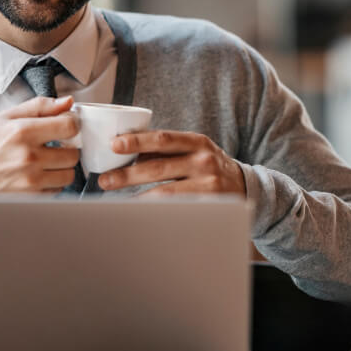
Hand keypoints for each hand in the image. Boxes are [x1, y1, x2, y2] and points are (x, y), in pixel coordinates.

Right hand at [0, 96, 80, 194]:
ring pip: (69, 174)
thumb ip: (40, 106)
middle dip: (68, 147)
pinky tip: (40, 173)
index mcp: (23, 132)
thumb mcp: (8, 117)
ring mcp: (31, 179)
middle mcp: (29, 157)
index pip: (69, 126)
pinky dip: (53, 181)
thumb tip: (68, 102)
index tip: (65, 125)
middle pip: (73, 153)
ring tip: (48, 160)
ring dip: (62, 167)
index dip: (71, 123)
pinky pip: (58, 189)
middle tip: (55, 145)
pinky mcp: (31, 196)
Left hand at [97, 130, 246, 196]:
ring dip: (136, 196)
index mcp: (196, 141)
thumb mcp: (192, 150)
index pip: (163, 138)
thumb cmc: (207, 165)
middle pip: (159, 167)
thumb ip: (164, 150)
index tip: (114, 145)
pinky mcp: (209, 205)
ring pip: (166, 192)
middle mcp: (204, 160)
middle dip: (128, 174)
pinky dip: (156, 210)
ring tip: (115, 199)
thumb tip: (124, 152)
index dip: (138, 141)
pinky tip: (139, 212)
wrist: (245, 186)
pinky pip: (177, 209)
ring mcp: (208, 184)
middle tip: (105, 179)